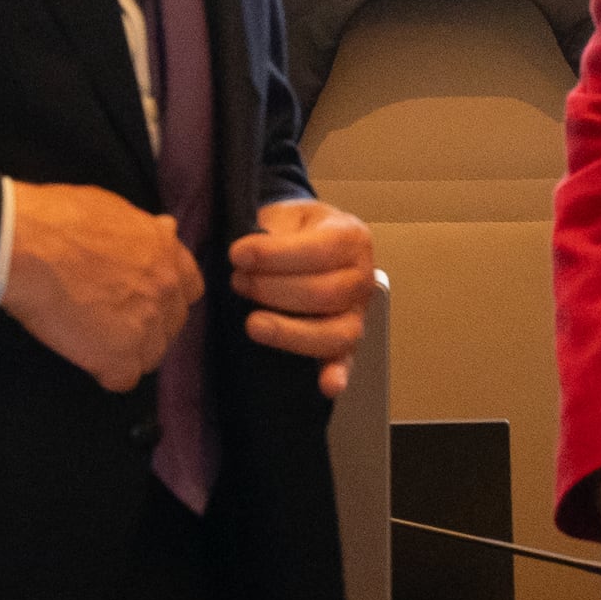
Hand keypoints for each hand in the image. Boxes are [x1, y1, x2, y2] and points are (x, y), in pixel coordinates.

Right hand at [3, 180, 200, 388]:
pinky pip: (123, 379)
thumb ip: (145, 230)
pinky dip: (104, 372)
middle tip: (110, 320)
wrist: (25, 245)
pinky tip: (85, 356)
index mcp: (165, 252)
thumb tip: (165, 228)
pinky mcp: (118, 356)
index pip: (188, 289)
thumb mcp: (114, 210)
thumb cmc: (56, 220)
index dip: (164, 296)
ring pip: (150, 356)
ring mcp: (145, 325)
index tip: (143, 298)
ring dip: (126, 351)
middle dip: (146, 325)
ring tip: (92, 338)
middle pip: (171, 325)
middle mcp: (165, 289)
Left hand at [228, 199, 377, 396]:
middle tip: (238, 282)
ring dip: (289, 331)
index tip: (237, 254)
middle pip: (324, 294)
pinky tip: (326, 385)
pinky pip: (346, 361)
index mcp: (351, 237)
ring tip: (252, 324)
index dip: (275, 255)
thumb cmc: (294, 229)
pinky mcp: (347, 342)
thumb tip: (243, 255)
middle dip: (273, 290)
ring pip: (334, 332)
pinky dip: (338, 374)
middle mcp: (363, 277)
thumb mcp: (286, 214)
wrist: (312, 239)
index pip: (319, 250)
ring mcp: (357, 313)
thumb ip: (271, 230)